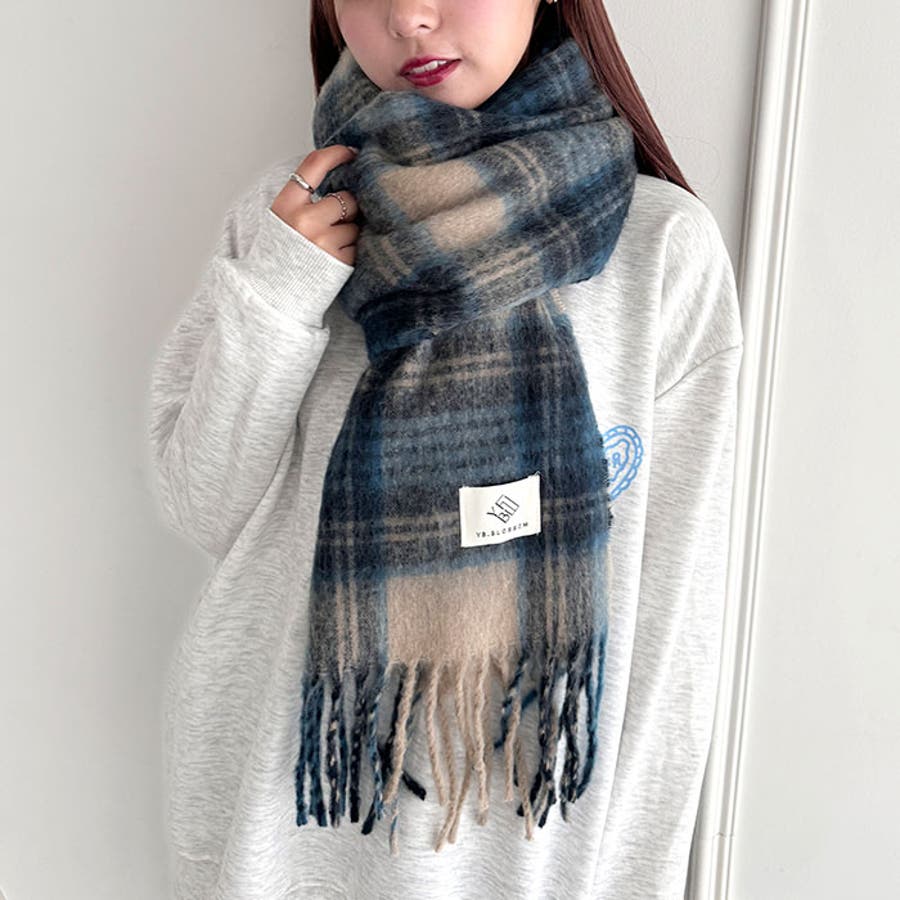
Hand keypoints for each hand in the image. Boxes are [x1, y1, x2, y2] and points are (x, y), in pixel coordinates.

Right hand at [270, 145, 359, 267]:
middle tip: (333, 223)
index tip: (351, 153)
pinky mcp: (340, 260)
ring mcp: (325, 241)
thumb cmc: (280, 254)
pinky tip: (333, 258)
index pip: (314, 165)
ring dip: (349, 232)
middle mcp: (306, 221)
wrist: (272, 292)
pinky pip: (358, 246)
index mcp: (287, 205)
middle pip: (346, 199)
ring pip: (355, 224)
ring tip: (328, 246)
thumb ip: (304, 198)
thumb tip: (342, 178)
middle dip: (347, 208)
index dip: (336, 154)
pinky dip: (350, 250)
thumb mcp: (281, 218)